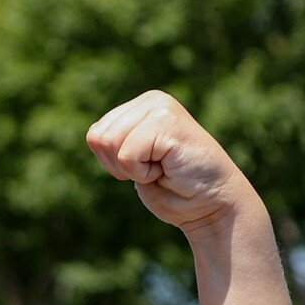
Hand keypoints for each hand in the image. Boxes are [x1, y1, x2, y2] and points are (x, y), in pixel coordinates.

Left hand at [87, 91, 252, 234]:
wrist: (210, 204)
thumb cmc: (172, 188)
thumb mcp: (133, 163)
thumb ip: (114, 144)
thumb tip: (93, 135)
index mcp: (140, 106)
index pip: (95, 135)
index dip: (112, 162)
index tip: (143, 167)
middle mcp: (152, 100)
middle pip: (99, 138)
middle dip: (119, 165)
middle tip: (153, 169)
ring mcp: (161, 107)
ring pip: (110, 143)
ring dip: (132, 169)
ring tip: (161, 167)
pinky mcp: (167, 122)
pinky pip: (127, 155)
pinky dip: (143, 173)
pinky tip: (167, 169)